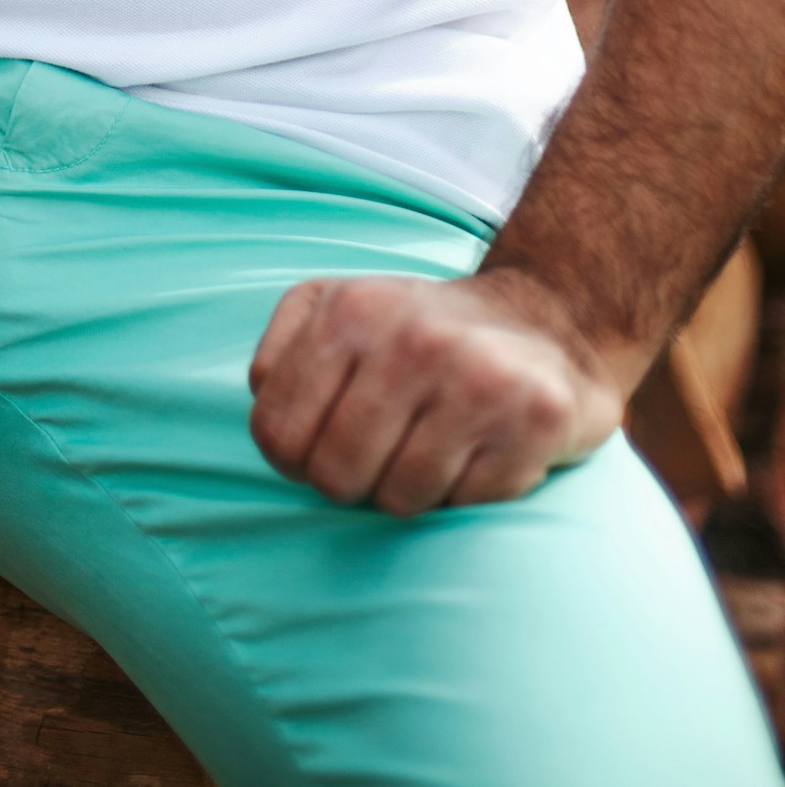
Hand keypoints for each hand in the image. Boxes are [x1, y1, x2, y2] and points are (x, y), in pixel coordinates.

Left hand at [247, 264, 627, 516]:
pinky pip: (465, 506)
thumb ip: (281, 354)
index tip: (322, 446)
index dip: (293, 460)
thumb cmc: (422, 330)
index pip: (277, 433)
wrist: (550, 317)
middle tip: (382, 453)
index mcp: (349, 310)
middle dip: (351, 482)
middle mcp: (411, 340)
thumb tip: (266, 412)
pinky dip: (464, 495)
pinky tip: (479, 451)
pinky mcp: (534, 419)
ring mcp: (476, 379)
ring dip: (410, 491)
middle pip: (334, 476)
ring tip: (432, 446)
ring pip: (398, 499)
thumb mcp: (338, 309)